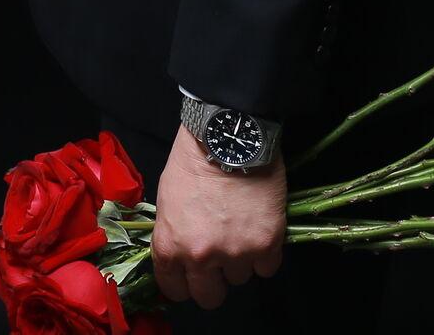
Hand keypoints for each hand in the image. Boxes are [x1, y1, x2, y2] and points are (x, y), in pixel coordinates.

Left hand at [151, 124, 285, 311]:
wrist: (227, 138)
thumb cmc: (192, 162)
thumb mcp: (167, 202)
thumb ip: (173, 236)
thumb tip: (182, 258)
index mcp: (170, 246)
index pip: (174, 289)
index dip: (183, 284)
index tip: (190, 279)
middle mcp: (201, 256)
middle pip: (209, 297)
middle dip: (213, 282)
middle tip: (219, 260)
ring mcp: (235, 253)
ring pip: (240, 278)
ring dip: (241, 260)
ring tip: (240, 229)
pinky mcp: (266, 244)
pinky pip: (267, 267)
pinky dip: (265, 254)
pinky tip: (259, 230)